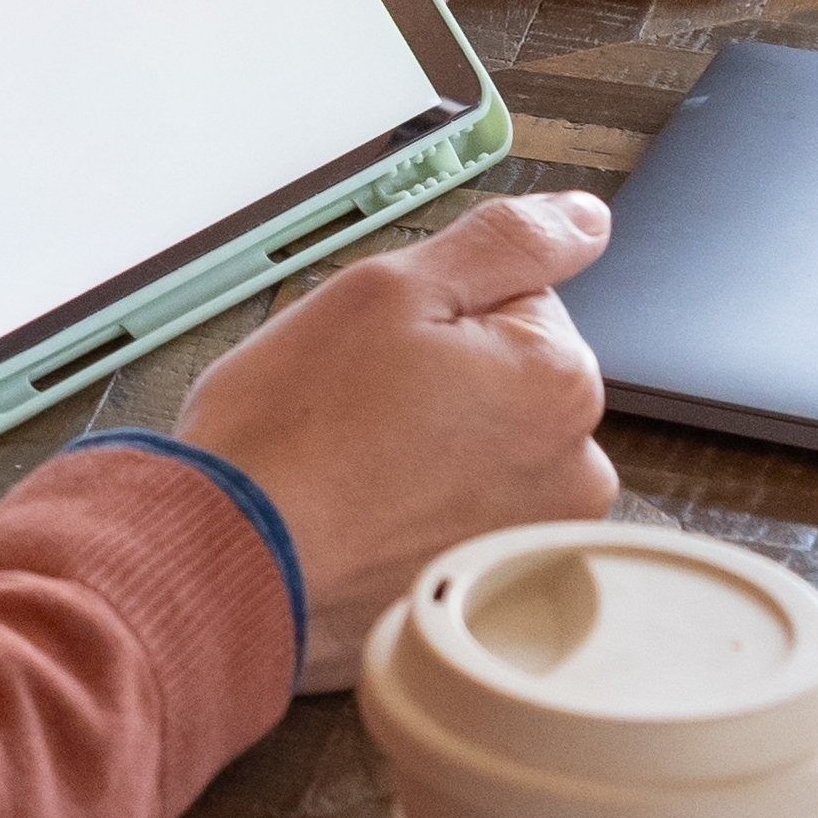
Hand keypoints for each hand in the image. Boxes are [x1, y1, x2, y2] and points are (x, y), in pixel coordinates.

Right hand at [170, 192, 619, 686]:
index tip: (378, 352)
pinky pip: (466, 524)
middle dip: (443, 383)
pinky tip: (365, 519)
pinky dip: (424, 516)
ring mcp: (536, 543)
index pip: (520, 303)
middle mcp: (574, 472)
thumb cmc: (294, 431)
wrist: (232, 564)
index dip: (438, 315)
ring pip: (486, 452)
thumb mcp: (390, 291)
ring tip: (356, 470)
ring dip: (433, 451)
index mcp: (559, 382)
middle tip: (358, 411)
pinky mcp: (494, 599)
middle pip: (510, 383)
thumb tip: (585, 219)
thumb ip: (502, 244)